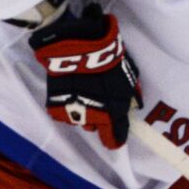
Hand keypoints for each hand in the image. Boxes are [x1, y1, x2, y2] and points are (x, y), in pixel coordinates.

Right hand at [28, 4, 141, 148]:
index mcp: (112, 114)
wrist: (79, 49)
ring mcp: (71, 114)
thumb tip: (133, 104)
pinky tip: (70, 89)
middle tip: (100, 99)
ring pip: (79, 119)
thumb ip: (131, 95)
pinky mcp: (55, 107)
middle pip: (95, 127)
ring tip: (83, 90)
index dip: (115, 139)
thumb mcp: (129, 78)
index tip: (116, 139)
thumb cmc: (109, 62)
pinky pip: (64, 111)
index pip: (113, 138)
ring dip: (82, 110)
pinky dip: (67, 104)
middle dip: (98, 117)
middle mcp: (91, 119)